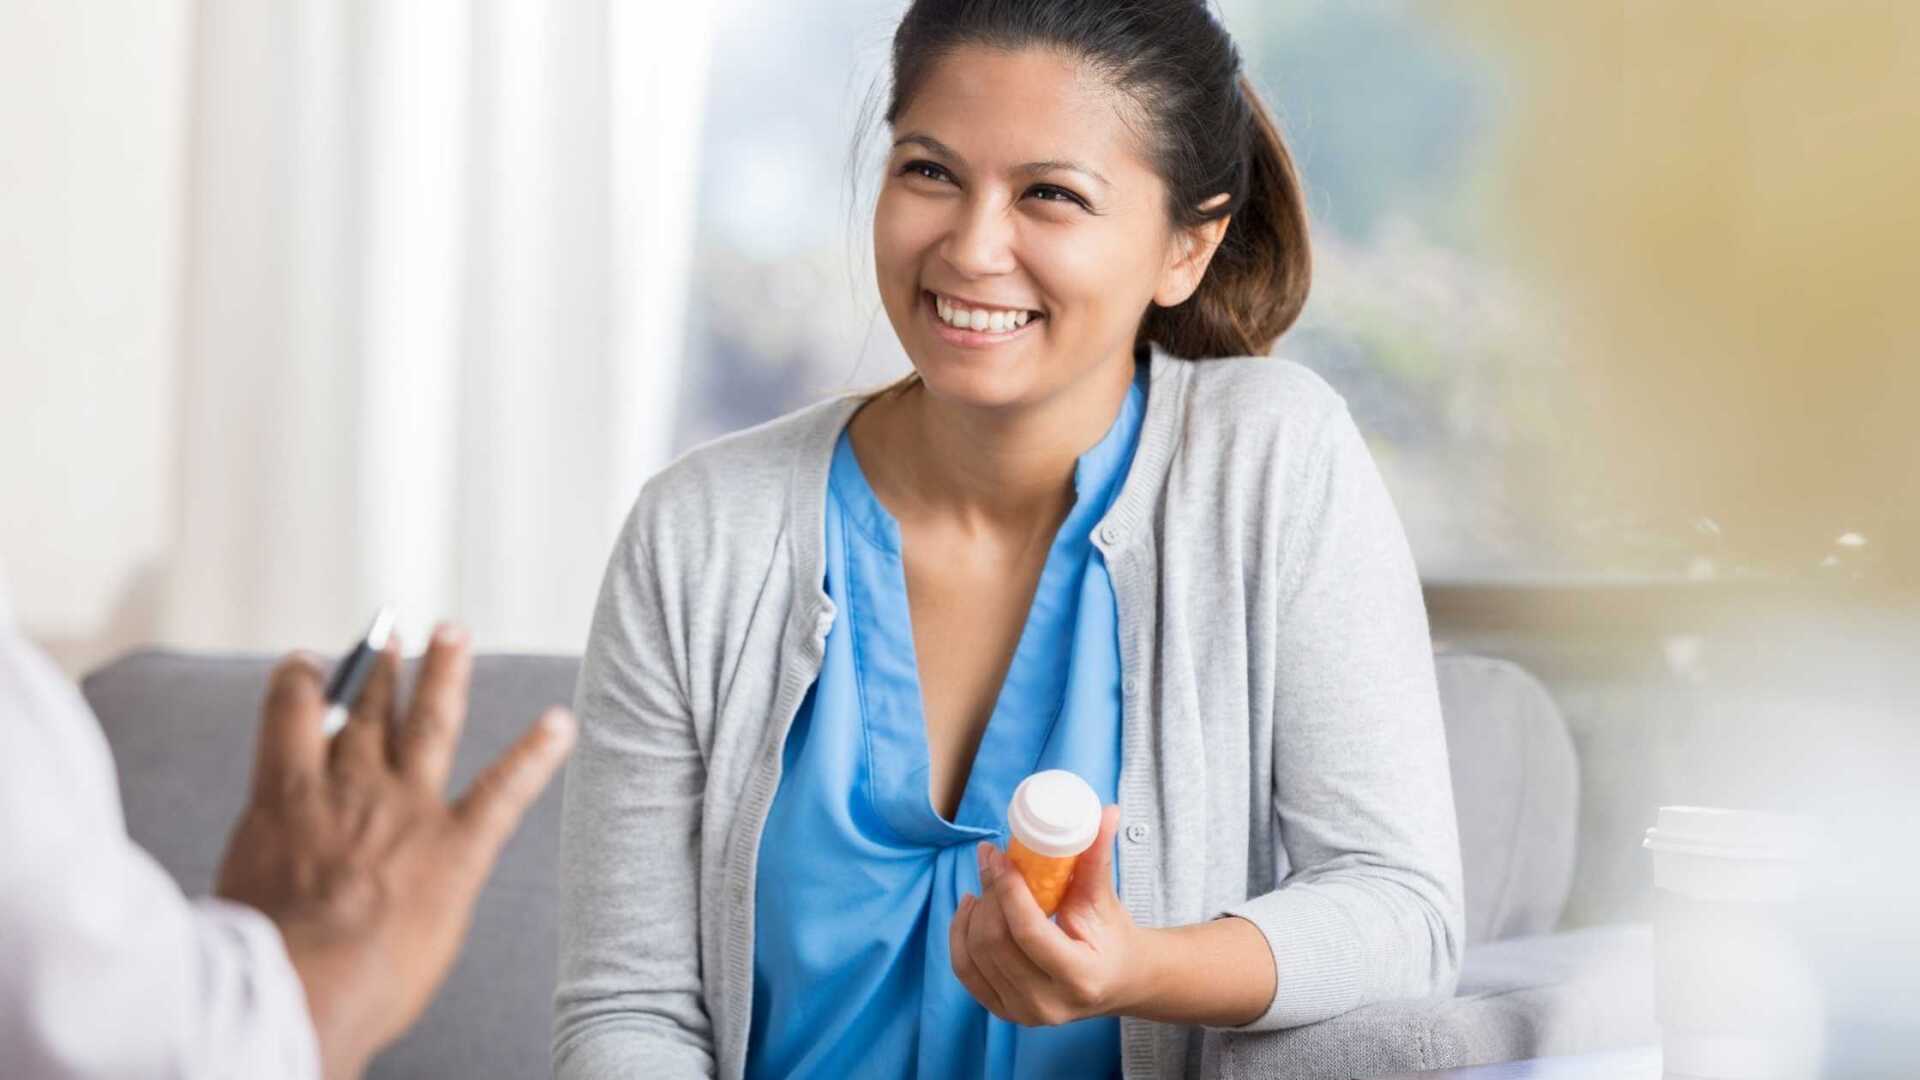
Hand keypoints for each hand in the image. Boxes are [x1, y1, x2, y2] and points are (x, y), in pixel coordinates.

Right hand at [215, 625, 574, 1079]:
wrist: (302, 983)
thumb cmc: (257, 955)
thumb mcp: (240, 886)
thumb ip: (270, 855)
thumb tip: (276, 865)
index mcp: (288, 796)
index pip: (292, 713)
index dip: (303, 682)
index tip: (310, 664)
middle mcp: (351, 786)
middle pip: (370, 713)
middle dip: (381, 671)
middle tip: (392, 635)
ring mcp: (409, 810)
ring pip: (431, 724)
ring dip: (445, 674)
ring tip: (454, 634)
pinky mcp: (459, 845)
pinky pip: (505, 789)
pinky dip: (537, 754)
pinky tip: (561, 724)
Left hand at [950, 805, 1148, 1025]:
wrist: (1117, 979)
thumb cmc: (1112, 934)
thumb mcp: (1104, 898)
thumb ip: (1097, 857)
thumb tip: (1105, 811)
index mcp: (1080, 977)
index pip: (1028, 932)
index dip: (1007, 890)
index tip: (999, 857)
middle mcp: (1048, 1004)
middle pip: (995, 942)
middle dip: (988, 895)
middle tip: (991, 863)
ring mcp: (1023, 1014)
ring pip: (975, 955)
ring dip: (973, 912)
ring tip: (984, 885)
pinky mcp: (1004, 1012)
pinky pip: (965, 970)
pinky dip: (960, 935)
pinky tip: (970, 909)